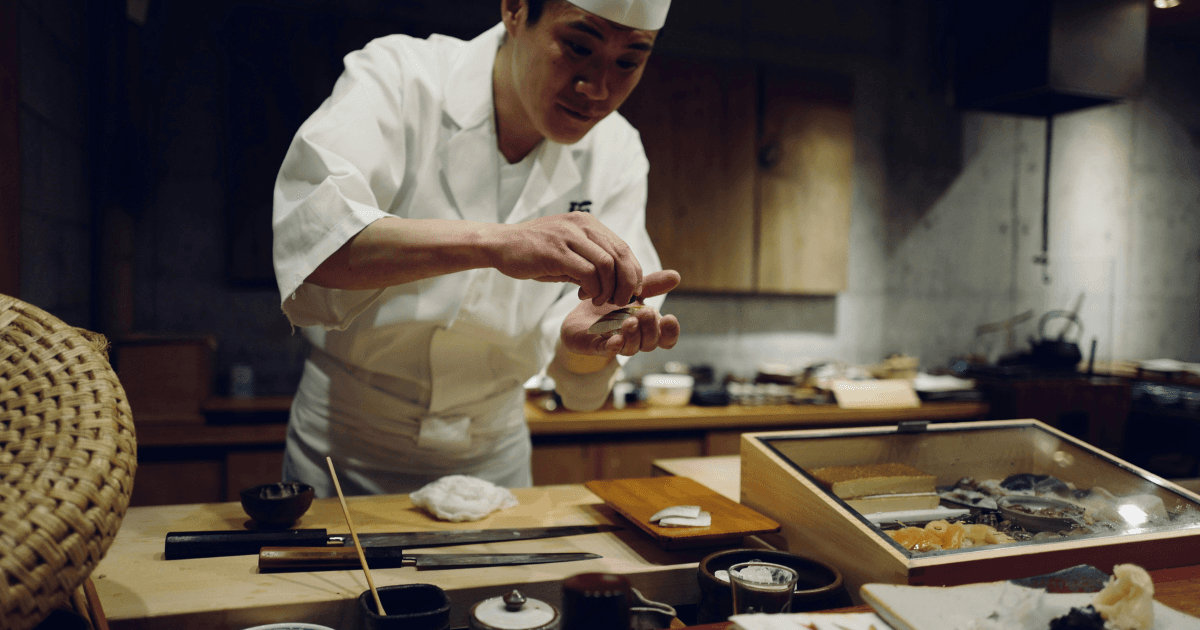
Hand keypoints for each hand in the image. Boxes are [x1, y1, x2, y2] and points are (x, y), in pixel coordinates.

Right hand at [484, 213, 642, 305]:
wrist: (500, 244)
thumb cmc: (534, 251)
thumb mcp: (567, 251)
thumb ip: (589, 261)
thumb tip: (614, 283)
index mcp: (588, 224)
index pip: (623, 248)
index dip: (632, 272)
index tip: (630, 291)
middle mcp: (582, 226)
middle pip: (620, 255)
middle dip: (626, 283)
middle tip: (621, 301)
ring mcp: (568, 237)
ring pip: (607, 265)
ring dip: (609, 288)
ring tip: (600, 300)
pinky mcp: (556, 252)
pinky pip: (587, 273)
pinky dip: (592, 289)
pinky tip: (584, 296)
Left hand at [560, 270, 681, 356]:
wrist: (580, 314)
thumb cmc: (611, 305)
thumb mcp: (632, 291)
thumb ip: (651, 285)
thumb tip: (676, 275)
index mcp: (648, 328)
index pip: (666, 338)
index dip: (671, 332)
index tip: (669, 318)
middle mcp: (636, 339)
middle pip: (650, 343)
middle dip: (650, 329)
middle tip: (646, 313)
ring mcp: (618, 345)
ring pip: (631, 348)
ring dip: (633, 336)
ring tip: (630, 321)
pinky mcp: (597, 347)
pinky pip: (607, 351)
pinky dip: (613, 347)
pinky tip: (615, 339)